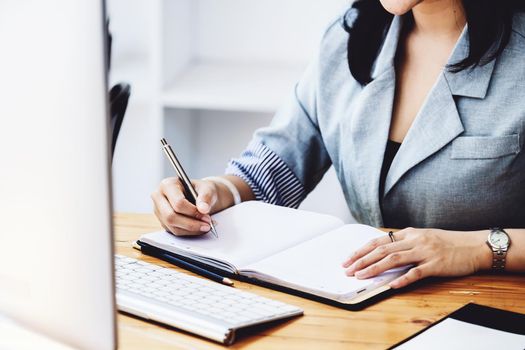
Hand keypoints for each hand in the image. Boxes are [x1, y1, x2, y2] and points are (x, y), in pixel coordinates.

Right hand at [151, 177, 217, 235]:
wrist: (200, 196)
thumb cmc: (202, 190)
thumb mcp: (207, 189)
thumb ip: (206, 197)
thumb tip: (203, 209)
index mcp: (167, 185)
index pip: (177, 202)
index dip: (192, 211)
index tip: (206, 215)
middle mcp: (159, 198)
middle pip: (171, 216)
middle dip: (191, 223)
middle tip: (207, 225)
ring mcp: (159, 211)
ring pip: (173, 226)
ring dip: (191, 229)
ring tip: (206, 226)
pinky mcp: (163, 222)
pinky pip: (175, 231)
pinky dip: (189, 232)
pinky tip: (199, 228)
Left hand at [342, 228, 489, 288]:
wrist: (474, 246)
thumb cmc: (449, 243)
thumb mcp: (423, 237)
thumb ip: (405, 243)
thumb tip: (384, 251)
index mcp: (409, 233)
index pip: (379, 241)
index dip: (362, 250)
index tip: (348, 259)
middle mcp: (415, 240)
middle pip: (382, 249)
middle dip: (362, 259)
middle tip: (348, 269)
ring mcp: (425, 252)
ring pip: (394, 259)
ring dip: (375, 268)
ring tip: (361, 276)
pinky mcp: (436, 264)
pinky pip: (416, 272)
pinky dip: (402, 279)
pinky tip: (391, 284)